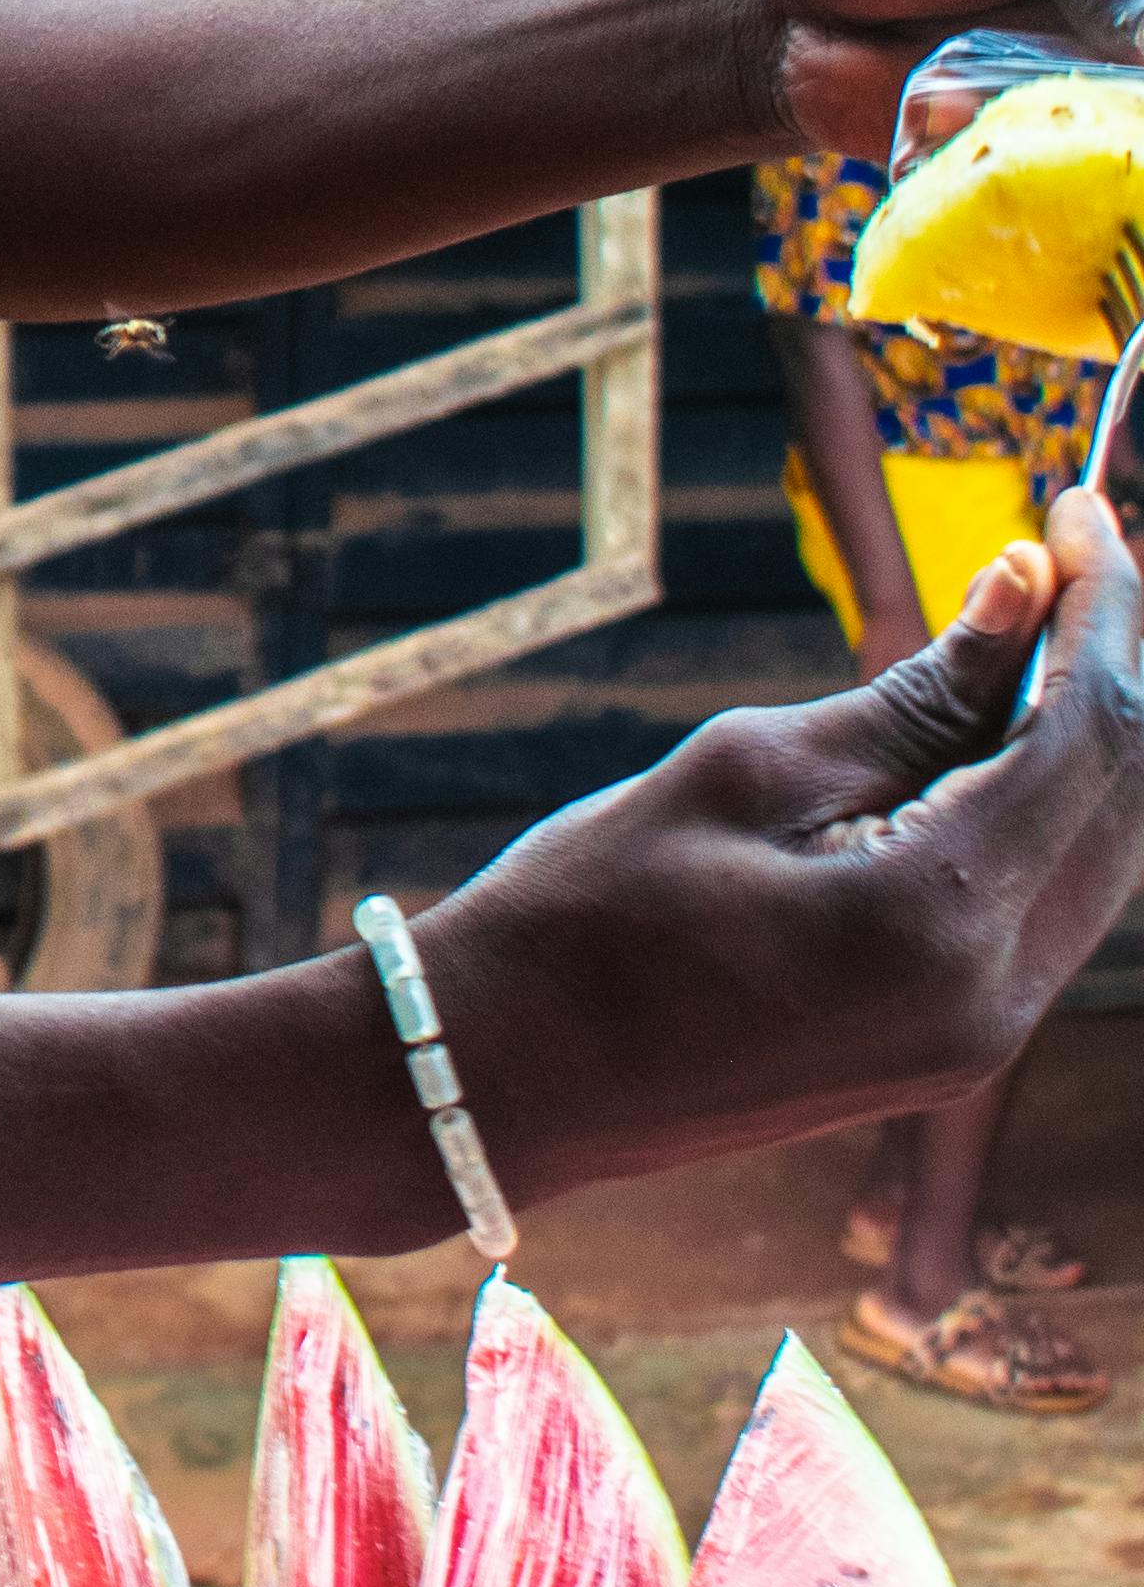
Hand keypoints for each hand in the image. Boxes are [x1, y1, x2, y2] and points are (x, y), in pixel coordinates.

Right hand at [418, 490, 1142, 1211]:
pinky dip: (1048, 805)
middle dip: (1113, 661)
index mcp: (938, 918)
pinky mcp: (956, 1048)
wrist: (505, 1078)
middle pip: (1124, 797)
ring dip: (1088, 734)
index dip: (1103, 606)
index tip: (1076, 508)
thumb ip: (913, 692)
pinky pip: (1052, 905)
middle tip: (1070, 550)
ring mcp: (982, 1038)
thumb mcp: (747, 768)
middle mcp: (994, 996)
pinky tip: (1002, 729)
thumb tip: (1025, 586)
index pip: (1091, 731)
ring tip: (1039, 623)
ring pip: (1103, 854)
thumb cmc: (593, 912)